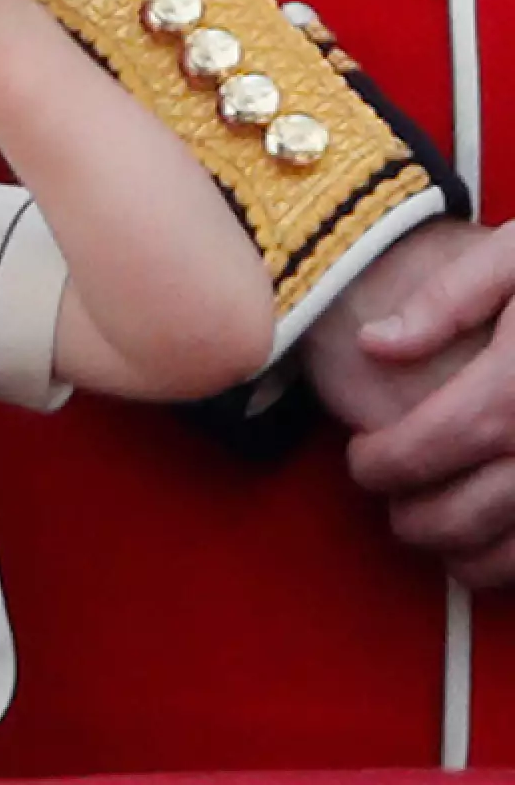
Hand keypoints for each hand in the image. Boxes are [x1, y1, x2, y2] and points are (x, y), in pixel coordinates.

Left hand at [306, 219, 514, 584]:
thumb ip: (448, 298)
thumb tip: (374, 343)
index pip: (433, 442)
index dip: (384, 462)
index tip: (360, 459)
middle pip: (469, 510)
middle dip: (415, 517)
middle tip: (390, 503)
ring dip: (464, 555)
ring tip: (431, 534)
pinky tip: (493, 552)